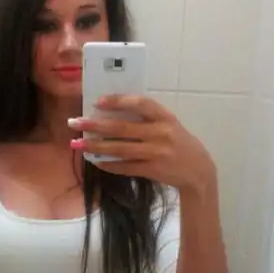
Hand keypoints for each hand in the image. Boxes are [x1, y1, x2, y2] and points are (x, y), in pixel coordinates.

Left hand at [69, 95, 214, 190]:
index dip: (118, 101)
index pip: (140, 104)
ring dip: (96, 146)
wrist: (198, 170)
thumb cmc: (178, 143)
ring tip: (78, 144)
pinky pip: (125, 167)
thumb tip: (111, 114)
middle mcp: (161, 133)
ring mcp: (156, 153)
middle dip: (95, 125)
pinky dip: (109, 164)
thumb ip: (147, 119)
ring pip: (120, 149)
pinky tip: (95, 161)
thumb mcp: (169, 125)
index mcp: (165, 117)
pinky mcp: (152, 170)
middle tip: (75, 123)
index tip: (98, 101)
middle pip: (122, 128)